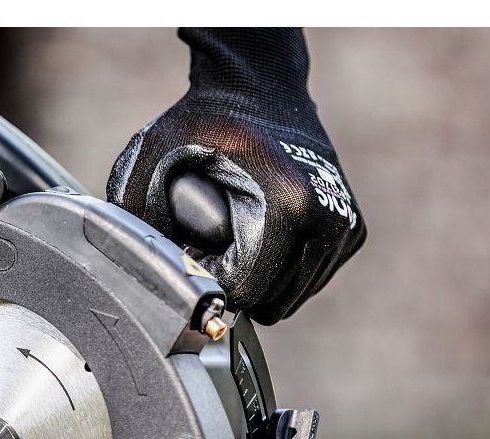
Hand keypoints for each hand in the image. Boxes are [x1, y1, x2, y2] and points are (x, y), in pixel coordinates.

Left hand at [107, 28, 364, 324]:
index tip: (196, 252)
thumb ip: (137, 208)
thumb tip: (141, 265)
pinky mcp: (352, 230)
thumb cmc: (207, 119)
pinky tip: (263, 239)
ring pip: (292, 297)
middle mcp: (326, 220)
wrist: (259, 85)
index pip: (247, 291)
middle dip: (238, 283)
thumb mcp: (156, 152)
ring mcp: (344, 226)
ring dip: (261, 281)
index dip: (212, 282)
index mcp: (289, 207)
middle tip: (216, 246)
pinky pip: (309, 281)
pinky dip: (283, 271)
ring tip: (238, 240)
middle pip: (273, 301)